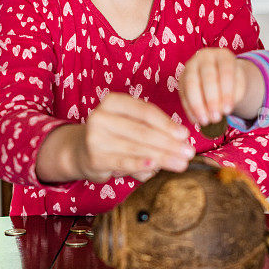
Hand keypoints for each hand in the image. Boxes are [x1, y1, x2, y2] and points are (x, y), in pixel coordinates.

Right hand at [74, 93, 194, 181]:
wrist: (80, 151)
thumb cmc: (114, 135)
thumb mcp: (129, 123)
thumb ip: (151, 128)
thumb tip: (181, 140)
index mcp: (113, 102)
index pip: (145, 112)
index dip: (167, 124)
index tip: (185, 135)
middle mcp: (101, 116)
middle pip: (143, 131)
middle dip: (169, 143)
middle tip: (188, 152)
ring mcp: (96, 137)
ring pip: (136, 148)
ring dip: (162, 157)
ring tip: (180, 163)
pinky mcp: (95, 158)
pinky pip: (123, 161)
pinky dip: (140, 164)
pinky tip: (155, 166)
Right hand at [178, 48, 264, 125]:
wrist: (220, 78)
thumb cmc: (232, 84)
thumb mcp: (238, 87)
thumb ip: (232, 96)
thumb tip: (219, 110)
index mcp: (223, 55)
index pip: (226, 71)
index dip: (227, 92)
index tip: (228, 110)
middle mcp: (205, 57)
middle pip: (207, 76)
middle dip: (211, 99)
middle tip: (216, 117)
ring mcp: (190, 66)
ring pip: (191, 84)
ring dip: (198, 105)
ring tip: (206, 121)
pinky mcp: (181, 79)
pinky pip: (183, 93)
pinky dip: (189, 108)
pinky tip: (196, 120)